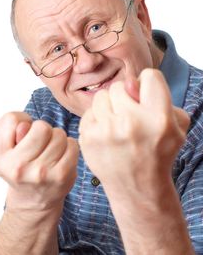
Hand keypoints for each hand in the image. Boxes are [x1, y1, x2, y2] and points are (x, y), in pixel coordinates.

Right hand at [0, 112, 78, 210]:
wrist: (33, 201)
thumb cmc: (20, 165)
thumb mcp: (4, 147)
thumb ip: (10, 128)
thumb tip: (26, 126)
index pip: (12, 119)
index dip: (21, 122)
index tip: (22, 136)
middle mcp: (17, 168)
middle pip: (41, 126)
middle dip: (43, 130)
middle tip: (40, 143)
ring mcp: (41, 173)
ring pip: (59, 134)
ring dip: (57, 139)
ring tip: (50, 151)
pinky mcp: (62, 176)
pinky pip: (73, 144)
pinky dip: (69, 147)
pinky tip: (60, 157)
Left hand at [79, 69, 189, 201]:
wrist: (137, 187)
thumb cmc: (157, 153)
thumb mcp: (176, 128)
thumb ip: (162, 98)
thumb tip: (132, 83)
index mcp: (158, 118)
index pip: (150, 76)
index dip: (148, 85)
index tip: (145, 98)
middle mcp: (132, 123)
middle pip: (120, 85)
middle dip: (125, 98)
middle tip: (130, 117)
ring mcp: (107, 131)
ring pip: (102, 96)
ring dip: (109, 107)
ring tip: (117, 125)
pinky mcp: (89, 138)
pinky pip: (89, 111)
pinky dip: (97, 119)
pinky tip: (106, 134)